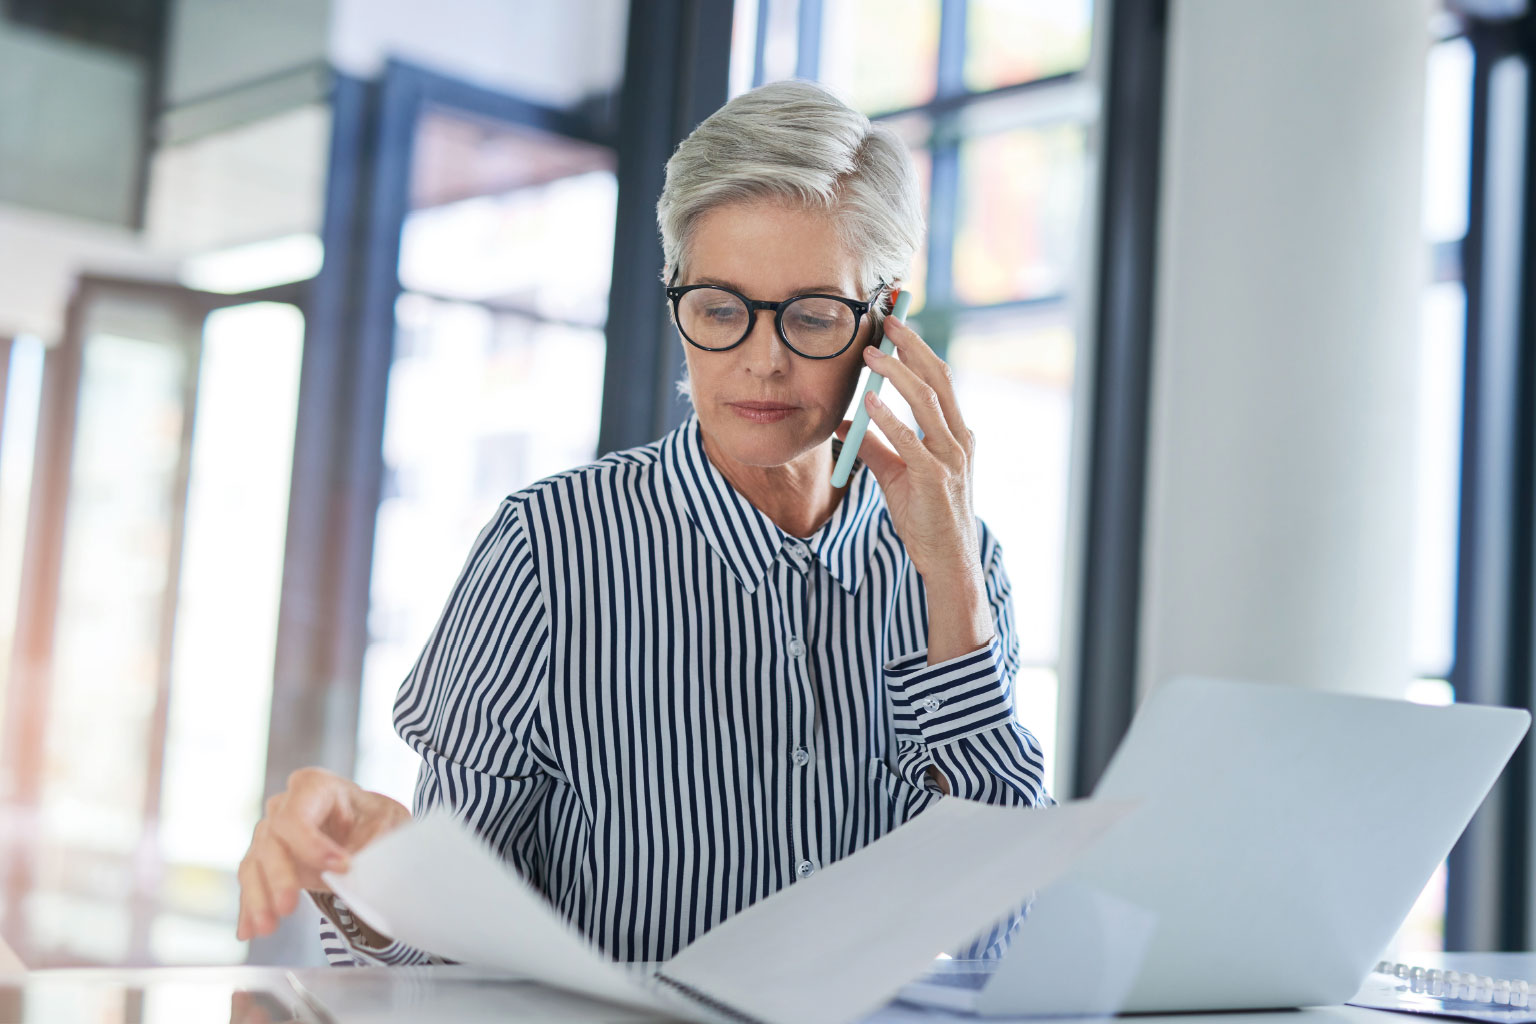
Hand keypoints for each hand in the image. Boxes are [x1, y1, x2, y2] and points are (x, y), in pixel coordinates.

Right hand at [235, 767, 410, 940]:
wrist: (366, 826)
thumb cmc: (375, 818)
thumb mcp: (386, 822)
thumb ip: (369, 844)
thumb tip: (349, 875)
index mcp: (314, 786)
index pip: (297, 816)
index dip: (312, 845)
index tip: (342, 868)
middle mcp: (284, 806)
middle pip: (271, 840)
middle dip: (278, 876)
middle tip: (288, 908)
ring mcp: (270, 832)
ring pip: (255, 863)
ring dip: (259, 898)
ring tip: (266, 928)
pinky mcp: (265, 859)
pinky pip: (252, 882)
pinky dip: (251, 907)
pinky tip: (249, 930)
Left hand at [835, 307, 980, 587]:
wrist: (947, 561)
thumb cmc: (926, 517)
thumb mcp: (896, 475)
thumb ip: (874, 447)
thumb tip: (844, 425)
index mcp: (955, 434)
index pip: (939, 381)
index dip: (918, 350)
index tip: (895, 327)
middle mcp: (958, 440)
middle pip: (938, 380)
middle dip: (912, 347)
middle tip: (888, 322)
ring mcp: (951, 459)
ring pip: (927, 403)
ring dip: (898, 374)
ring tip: (872, 355)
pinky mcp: (936, 480)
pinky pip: (910, 443)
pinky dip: (889, 420)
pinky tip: (868, 404)